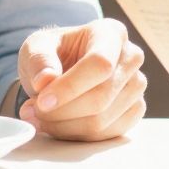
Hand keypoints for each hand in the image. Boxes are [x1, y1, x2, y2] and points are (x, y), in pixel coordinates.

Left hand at [16, 19, 146, 141]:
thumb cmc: (52, 53)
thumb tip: (46, 81)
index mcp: (111, 33)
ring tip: (39, 117)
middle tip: (31, 112)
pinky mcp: (135, 109)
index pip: (99, 64)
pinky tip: (57, 126)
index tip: (42, 102)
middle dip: (62, 112)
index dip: (70, 87)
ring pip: (102, 120)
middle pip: (102, 96)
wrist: (61, 69)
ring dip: (64, 126)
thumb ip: (39, 60)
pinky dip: (77, 136)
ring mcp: (136, 85)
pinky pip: (107, 134)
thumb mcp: (36, 46)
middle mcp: (131, 57)